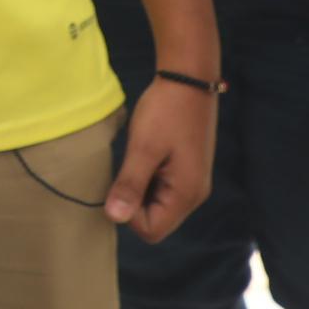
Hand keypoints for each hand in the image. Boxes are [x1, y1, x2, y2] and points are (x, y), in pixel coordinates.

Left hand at [106, 79, 215, 241]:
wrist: (189, 78)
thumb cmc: (166, 111)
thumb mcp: (143, 148)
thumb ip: (130, 185)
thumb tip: (114, 218)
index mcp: (186, 194)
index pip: (151, 230)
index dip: (129, 213)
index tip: (122, 181)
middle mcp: (194, 195)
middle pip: (156, 221)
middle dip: (135, 202)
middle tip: (129, 167)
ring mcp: (192, 183)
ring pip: (158, 205)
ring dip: (140, 189)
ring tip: (138, 158)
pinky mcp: (187, 171)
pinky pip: (163, 190)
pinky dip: (148, 179)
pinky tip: (145, 155)